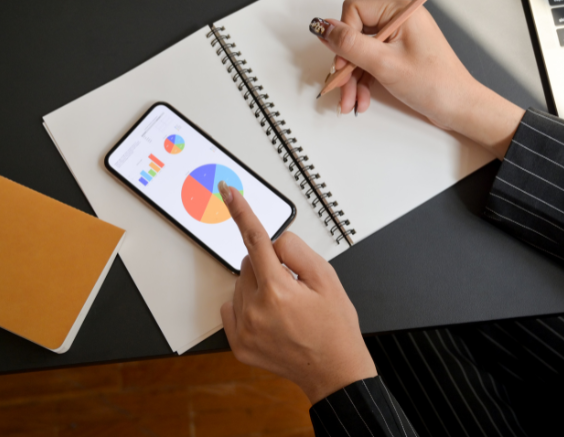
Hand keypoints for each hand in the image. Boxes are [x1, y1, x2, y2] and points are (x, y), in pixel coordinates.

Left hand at [218, 181, 376, 403]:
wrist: (334, 370)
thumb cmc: (334, 326)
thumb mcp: (328, 279)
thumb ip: (297, 252)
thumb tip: (274, 243)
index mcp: (278, 290)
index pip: (256, 240)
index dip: (242, 212)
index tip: (229, 193)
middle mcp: (255, 310)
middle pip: (249, 262)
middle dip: (268, 264)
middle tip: (293, 285)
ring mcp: (244, 330)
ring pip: (240, 284)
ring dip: (258, 285)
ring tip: (286, 306)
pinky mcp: (239, 344)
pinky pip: (231, 307)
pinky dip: (246, 305)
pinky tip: (270, 317)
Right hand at [310, 0, 523, 159]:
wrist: (459, 108)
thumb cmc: (435, 84)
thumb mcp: (385, 64)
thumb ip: (351, 44)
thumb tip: (323, 26)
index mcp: (401, 11)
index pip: (355, 10)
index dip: (343, 36)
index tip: (341, 63)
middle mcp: (400, 21)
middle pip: (355, 35)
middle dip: (346, 65)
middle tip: (341, 87)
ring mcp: (399, 40)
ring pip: (361, 53)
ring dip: (352, 79)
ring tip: (350, 102)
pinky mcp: (399, 57)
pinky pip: (371, 64)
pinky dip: (363, 82)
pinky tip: (361, 100)